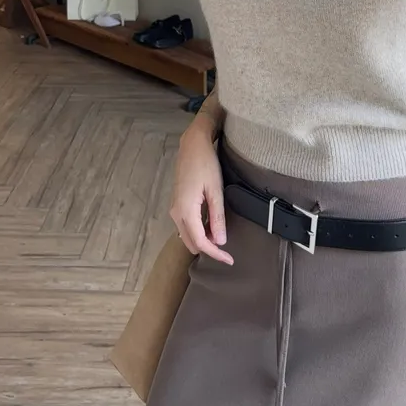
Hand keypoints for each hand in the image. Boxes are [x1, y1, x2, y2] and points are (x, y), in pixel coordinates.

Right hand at [169, 122, 232, 264]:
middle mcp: (176, 213)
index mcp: (185, 211)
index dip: (215, 254)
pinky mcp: (177, 204)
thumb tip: (220, 241)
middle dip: (208, 249)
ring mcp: (175, 209)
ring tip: (221, 236)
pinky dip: (199, 230)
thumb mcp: (215, 190)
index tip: (230, 260)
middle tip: (228, 250)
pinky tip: (212, 225)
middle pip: (191, 242)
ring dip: (203, 239)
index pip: (200, 242)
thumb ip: (217, 217)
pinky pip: (187, 226)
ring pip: (188, 235)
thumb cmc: (205, 164)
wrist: (192, 145)